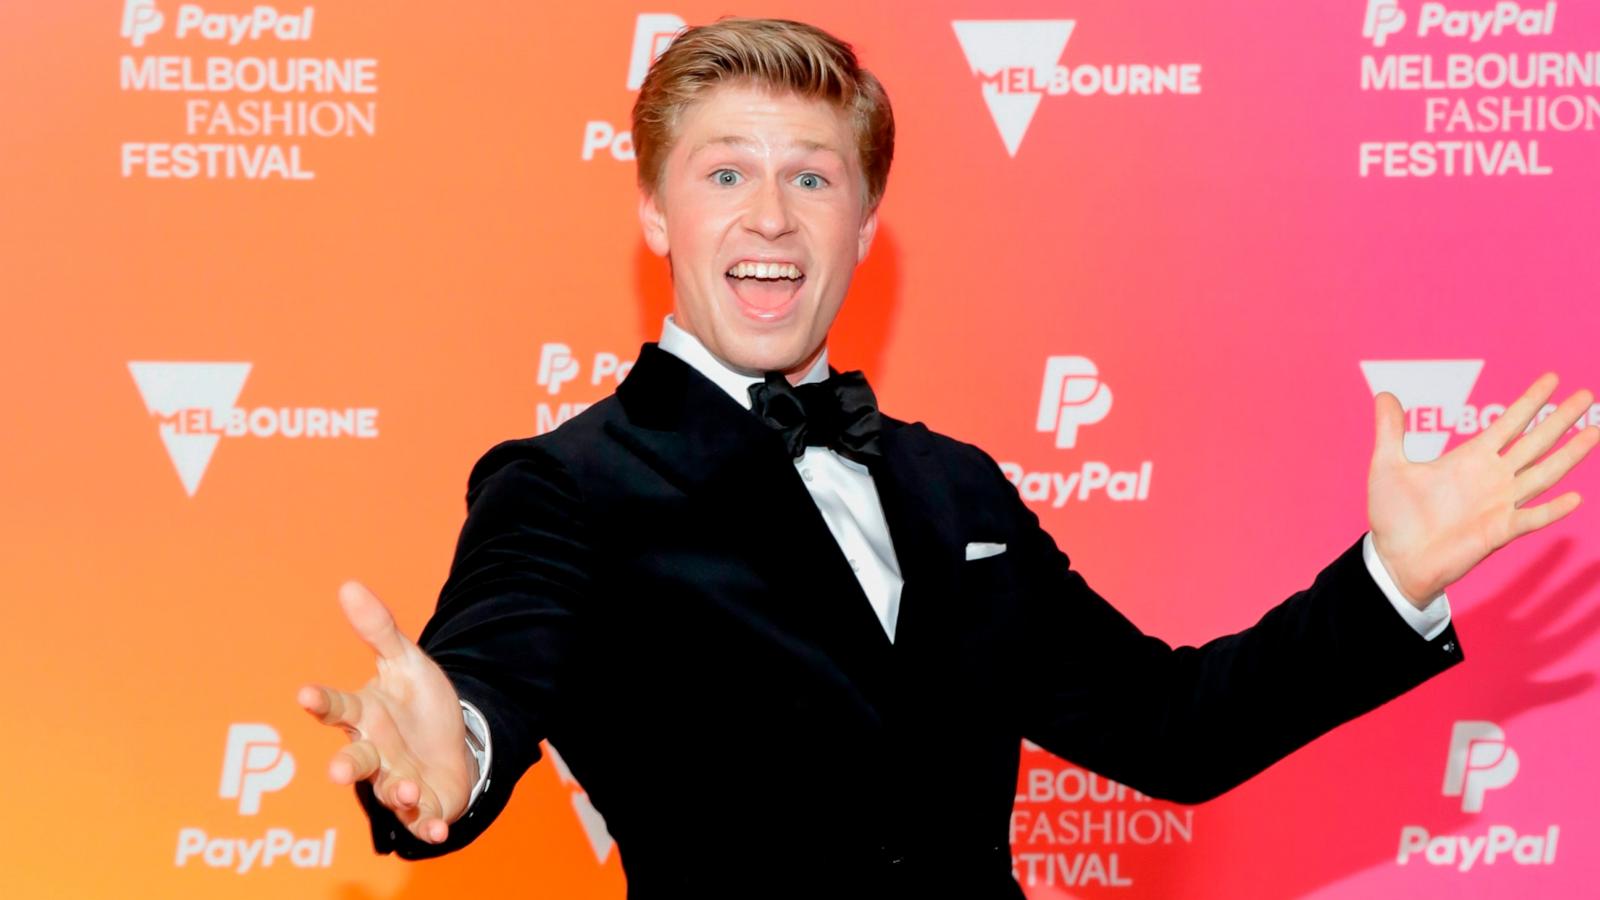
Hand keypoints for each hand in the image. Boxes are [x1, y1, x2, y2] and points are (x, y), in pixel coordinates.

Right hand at [297, 581, 474, 842]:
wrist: (455, 743)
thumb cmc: (419, 705)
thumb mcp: (406, 662)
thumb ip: (379, 630)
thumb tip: (349, 585)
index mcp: (365, 715)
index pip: (338, 707)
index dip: (321, 702)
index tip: (305, 694)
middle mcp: (375, 753)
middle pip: (355, 760)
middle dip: (346, 766)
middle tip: (337, 770)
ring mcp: (397, 781)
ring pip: (388, 792)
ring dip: (396, 792)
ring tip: (406, 788)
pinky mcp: (422, 805)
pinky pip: (422, 819)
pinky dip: (428, 825)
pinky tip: (437, 828)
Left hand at [1368, 372, 1597, 606]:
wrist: (1394, 560)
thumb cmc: (1393, 516)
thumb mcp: (1387, 467)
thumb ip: (1390, 432)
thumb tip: (1384, 395)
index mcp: (1469, 459)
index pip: (1508, 424)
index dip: (1530, 401)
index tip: (1553, 378)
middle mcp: (1491, 478)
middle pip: (1534, 442)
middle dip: (1560, 419)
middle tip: (1586, 394)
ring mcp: (1499, 504)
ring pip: (1543, 475)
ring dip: (1570, 455)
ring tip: (1595, 432)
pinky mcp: (1498, 531)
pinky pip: (1530, 519)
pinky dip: (1552, 510)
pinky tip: (1575, 498)